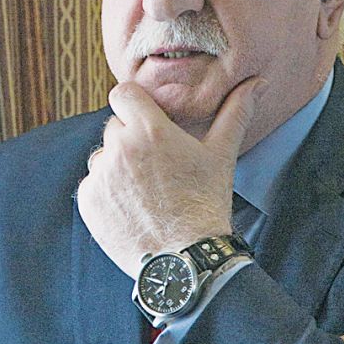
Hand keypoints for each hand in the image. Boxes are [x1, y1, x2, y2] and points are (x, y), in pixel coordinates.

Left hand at [76, 78, 261, 275]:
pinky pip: (92, 185)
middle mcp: (119, 148)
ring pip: (103, 157)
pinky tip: (132, 208)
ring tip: (145, 192)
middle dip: (131, 140)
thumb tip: (256, 83)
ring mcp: (100, 175)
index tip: (145, 118)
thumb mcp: (221, 156)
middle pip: (115, 127)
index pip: (123, 93)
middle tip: (155, 166)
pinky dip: (107, 193)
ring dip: (117, 167)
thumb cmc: (206, 204)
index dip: (133, 104)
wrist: (184, 259)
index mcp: (149, 130)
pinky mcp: (88, 200)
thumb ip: (234, 113)